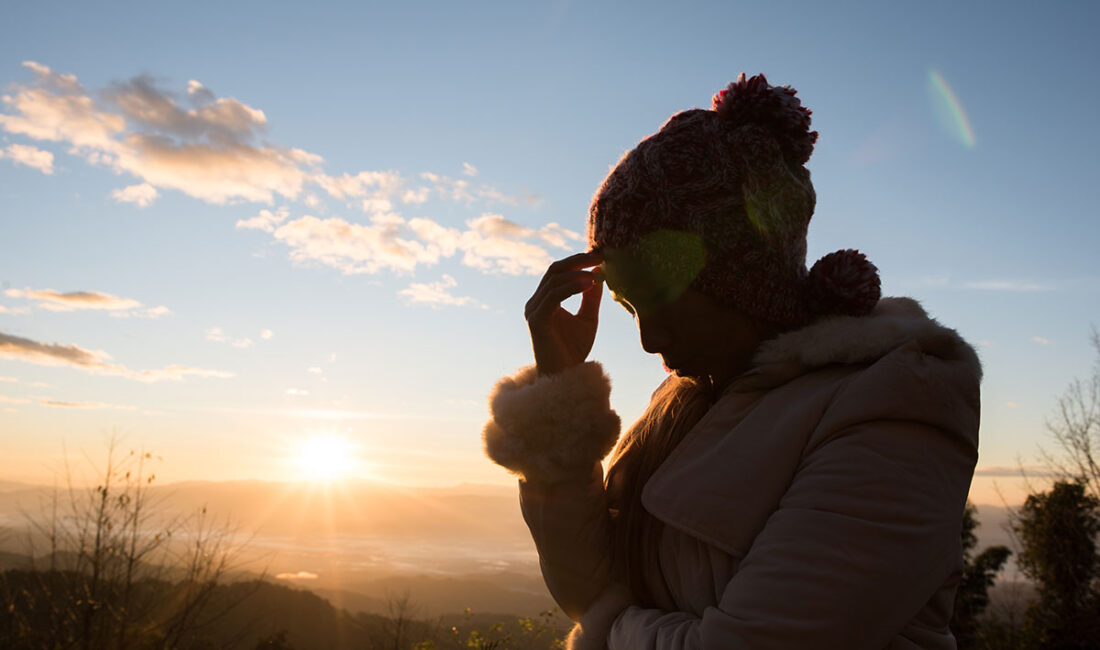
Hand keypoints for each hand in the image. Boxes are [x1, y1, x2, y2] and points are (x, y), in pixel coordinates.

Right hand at [525, 251, 603, 375]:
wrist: (565, 378)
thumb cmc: (573, 351)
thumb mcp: (588, 318)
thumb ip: (591, 297)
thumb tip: (599, 271)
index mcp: (544, 301)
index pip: (558, 271)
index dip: (577, 260)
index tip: (599, 255)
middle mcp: (535, 303)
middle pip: (554, 270)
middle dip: (577, 260)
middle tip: (599, 256)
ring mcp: (533, 311)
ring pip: (554, 280)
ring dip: (577, 274)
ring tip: (597, 275)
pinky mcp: (536, 321)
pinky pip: (554, 296)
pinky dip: (572, 287)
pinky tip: (589, 285)